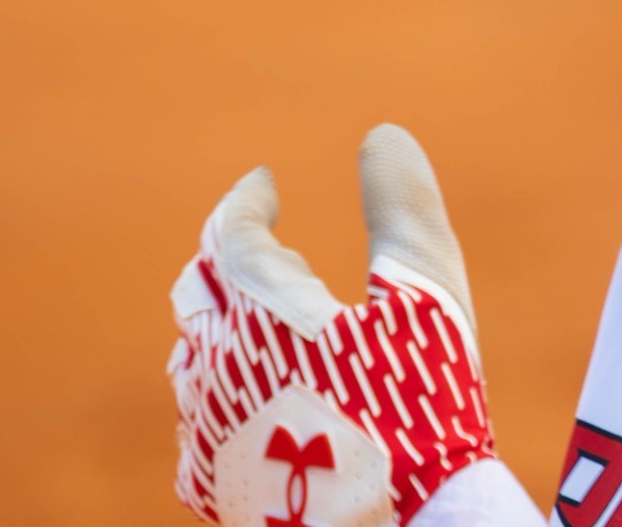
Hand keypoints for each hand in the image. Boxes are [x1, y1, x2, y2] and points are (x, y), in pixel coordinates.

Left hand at [168, 124, 496, 525]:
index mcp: (259, 308)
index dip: (248, 200)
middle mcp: (214, 364)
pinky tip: (259, 401)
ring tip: (266, 319)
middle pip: (198, 291)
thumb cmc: (420, 407)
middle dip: (228, 256)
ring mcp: (206, 431)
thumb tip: (382, 135)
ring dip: (224, 325)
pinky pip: (198, 423)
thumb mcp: (428, 290)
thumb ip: (404, 204)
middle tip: (262, 241)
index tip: (264, 184)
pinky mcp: (213, 485)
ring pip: (194, 358)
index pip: (230, 231)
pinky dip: (223, 391)